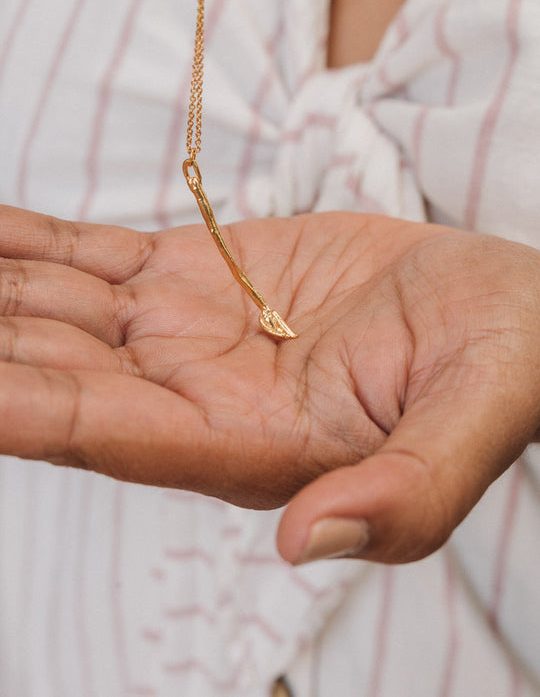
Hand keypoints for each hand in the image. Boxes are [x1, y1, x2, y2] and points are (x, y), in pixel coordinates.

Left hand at [0, 205, 538, 562]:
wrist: (505, 305)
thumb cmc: (504, 362)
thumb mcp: (473, 424)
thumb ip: (404, 492)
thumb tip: (307, 543)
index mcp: (252, 447)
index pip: (104, 433)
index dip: (20, 406)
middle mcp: (199, 397)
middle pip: (55, 373)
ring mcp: (189, 332)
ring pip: (57, 312)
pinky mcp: (199, 276)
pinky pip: (92, 258)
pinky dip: (29, 243)